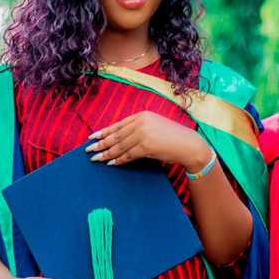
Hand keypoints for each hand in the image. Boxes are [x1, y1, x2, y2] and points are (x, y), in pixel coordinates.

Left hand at [85, 111, 211, 169]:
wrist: (189, 145)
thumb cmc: (174, 138)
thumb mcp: (155, 127)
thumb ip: (140, 129)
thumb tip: (122, 139)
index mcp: (142, 115)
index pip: (119, 125)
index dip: (104, 131)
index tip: (93, 136)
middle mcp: (141, 122)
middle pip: (116, 135)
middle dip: (101, 143)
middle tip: (89, 149)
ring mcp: (143, 133)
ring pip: (120, 145)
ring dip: (107, 153)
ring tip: (96, 158)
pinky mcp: (146, 146)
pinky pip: (128, 154)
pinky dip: (119, 160)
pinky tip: (111, 163)